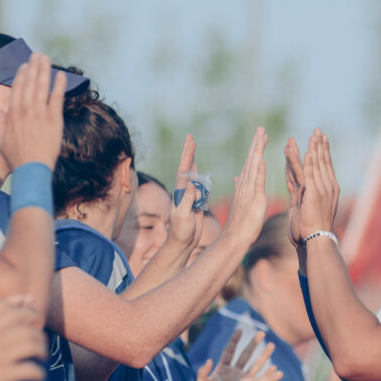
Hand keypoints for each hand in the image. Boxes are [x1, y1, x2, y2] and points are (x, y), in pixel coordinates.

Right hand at [0, 53, 66, 170]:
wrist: (31, 169)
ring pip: (41, 86)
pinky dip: (59, 85)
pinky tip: (61, 74)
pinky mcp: (54, 119)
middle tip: (36, 55)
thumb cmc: (16, 158)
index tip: (25, 65)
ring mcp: (40, 113)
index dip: (21, 75)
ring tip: (45, 58)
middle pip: (29, 83)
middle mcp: (25, 110)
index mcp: (12, 114)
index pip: (17, 89)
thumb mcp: (0, 141)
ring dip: (43, 70)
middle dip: (33, 67)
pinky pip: (56, 98)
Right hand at [0, 298, 47, 380]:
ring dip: (42, 352)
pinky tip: (38, 378)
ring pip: (35, 346)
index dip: (30, 314)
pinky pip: (31, 370)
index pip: (17, 311)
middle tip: (41, 344)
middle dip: (40, 336)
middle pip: (30, 328)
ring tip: (41, 359)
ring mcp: (2, 354)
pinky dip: (39, 374)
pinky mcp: (5, 373)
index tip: (36, 321)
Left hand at [167, 134, 204, 251]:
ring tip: (193, 148)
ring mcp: (189, 196)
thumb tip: (191, 184)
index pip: (184, 170)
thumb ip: (187, 200)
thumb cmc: (181, 232)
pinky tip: (200, 171)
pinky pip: (198, 185)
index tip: (192, 142)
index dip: (188, 155)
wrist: (182, 243)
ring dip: (192, 160)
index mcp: (181, 193)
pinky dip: (199, 175)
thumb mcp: (183, 216)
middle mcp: (183, 191)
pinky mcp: (194, 203)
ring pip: (192, 174)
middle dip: (188, 152)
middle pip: (186, 167)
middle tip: (190, 137)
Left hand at [197, 329, 271, 380]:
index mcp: (223, 368)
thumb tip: (209, 360)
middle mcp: (234, 372)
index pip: (229, 351)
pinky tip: (274, 368)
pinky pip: (258, 380)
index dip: (234, 341)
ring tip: (271, 345)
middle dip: (253, 344)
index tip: (239, 330)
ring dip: (263, 356)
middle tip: (262, 333)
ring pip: (254, 365)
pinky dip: (266, 374)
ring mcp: (242, 380)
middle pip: (245, 355)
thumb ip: (203, 373)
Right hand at [222, 126, 267, 245]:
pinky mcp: (254, 200)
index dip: (256, 149)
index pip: (251, 164)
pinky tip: (261, 159)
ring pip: (253, 167)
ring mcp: (248, 192)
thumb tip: (237, 177)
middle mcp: (245, 186)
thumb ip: (239, 188)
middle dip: (256, 144)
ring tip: (262, 137)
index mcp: (244, 186)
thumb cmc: (239, 224)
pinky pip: (256, 183)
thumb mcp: (240, 202)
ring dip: (257, 151)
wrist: (234, 238)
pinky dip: (258, 171)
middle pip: (251, 161)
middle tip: (261, 129)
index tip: (261, 136)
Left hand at [285, 129, 338, 241]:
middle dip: (319, 145)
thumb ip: (300, 194)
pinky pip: (309, 174)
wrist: (314, 241)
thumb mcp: (303, 207)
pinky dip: (308, 162)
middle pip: (321, 162)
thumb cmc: (308, 229)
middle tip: (318, 130)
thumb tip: (297, 188)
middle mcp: (326, 188)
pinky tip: (307, 151)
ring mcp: (320, 190)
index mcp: (325, 190)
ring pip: (316, 165)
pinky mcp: (313, 194)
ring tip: (313, 134)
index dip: (321, 151)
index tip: (320, 138)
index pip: (322, 166)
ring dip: (314, 148)